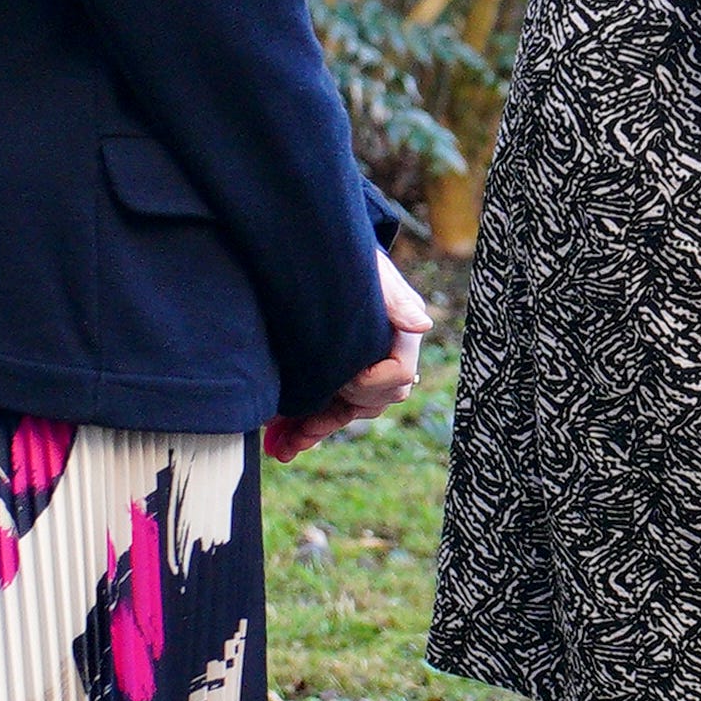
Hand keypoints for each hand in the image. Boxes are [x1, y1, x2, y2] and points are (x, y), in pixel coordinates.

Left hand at [265, 255, 435, 459]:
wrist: (323, 251)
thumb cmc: (352, 258)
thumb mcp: (373, 273)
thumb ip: (395, 298)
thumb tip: (421, 323)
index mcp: (402, 336)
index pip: (397, 376)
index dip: (369, 384)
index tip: (342, 382)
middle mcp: (386, 359)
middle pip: (370, 403)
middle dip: (332, 421)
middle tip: (295, 432)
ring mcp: (362, 370)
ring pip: (344, 413)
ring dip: (310, 432)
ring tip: (279, 449)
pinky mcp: (337, 376)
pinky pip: (326, 409)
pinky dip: (303, 427)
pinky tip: (278, 442)